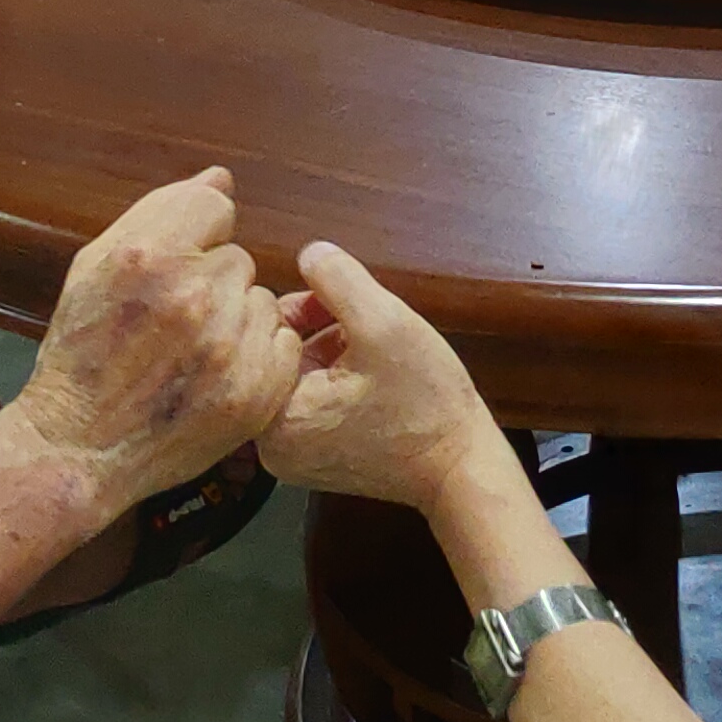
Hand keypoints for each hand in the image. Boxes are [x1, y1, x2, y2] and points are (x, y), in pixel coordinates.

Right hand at [6, 170, 302, 510]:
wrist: (78, 446)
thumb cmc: (81, 353)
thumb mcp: (95, 268)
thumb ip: (160, 214)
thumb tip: (220, 178)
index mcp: (150, 255)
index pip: (214, 206)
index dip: (196, 237)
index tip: (175, 269)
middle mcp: (194, 295)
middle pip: (237, 259)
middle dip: (210, 284)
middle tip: (173, 324)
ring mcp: (229, 347)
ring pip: (261, 302)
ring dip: (236, 321)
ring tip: (193, 354)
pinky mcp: (255, 392)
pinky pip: (282, 345)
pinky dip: (258, 358)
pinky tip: (219, 375)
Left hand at [259, 242, 505, 517]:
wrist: (461, 468)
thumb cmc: (426, 404)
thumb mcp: (385, 323)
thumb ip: (338, 279)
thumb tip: (307, 253)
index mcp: (275, 421)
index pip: (261, 339)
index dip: (301, 307)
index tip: (340, 307)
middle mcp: (271, 448)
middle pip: (276, 358)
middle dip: (314, 328)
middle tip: (359, 322)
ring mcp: (290, 459)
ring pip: (295, 375)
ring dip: (327, 349)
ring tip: (371, 346)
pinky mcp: (313, 461)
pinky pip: (309, 400)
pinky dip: (335, 377)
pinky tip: (371, 373)